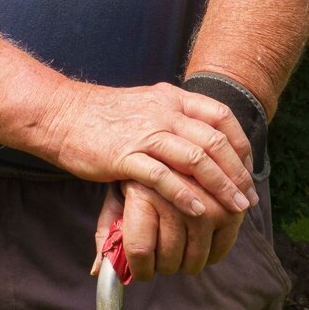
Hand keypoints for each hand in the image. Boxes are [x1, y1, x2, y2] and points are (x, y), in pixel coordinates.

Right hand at [41, 80, 256, 227]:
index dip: (240, 143)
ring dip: (220, 186)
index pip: (220, 115)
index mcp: (171, 97)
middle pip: (214, 141)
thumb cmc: (101, 116)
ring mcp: (145, 133)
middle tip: (248, 197)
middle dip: (236, 172)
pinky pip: (163, 177)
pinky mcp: (125, 155)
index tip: (248, 168)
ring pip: (196, 159)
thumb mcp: (144, 105)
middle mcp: (163, 111)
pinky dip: (185, 195)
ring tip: (234, 208)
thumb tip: (198, 138)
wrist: (60, 114)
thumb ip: (172, 116)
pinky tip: (199, 211)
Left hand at [94, 179, 244, 282]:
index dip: (139, 269)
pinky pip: (221, 249)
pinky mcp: (230, 206)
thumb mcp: (117, 197)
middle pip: (168, 259)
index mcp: (143, 193)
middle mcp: (175, 197)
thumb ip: (108, 233)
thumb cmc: (141, 173)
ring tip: (181, 247)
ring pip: (194, 259)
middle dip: (163, 266)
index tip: (142, 270)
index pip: (139, 251)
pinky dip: (211, 254)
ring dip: (186, 262)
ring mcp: (205, 202)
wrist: (177, 140)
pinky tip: (201, 242)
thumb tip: (98, 270)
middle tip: (163, 255)